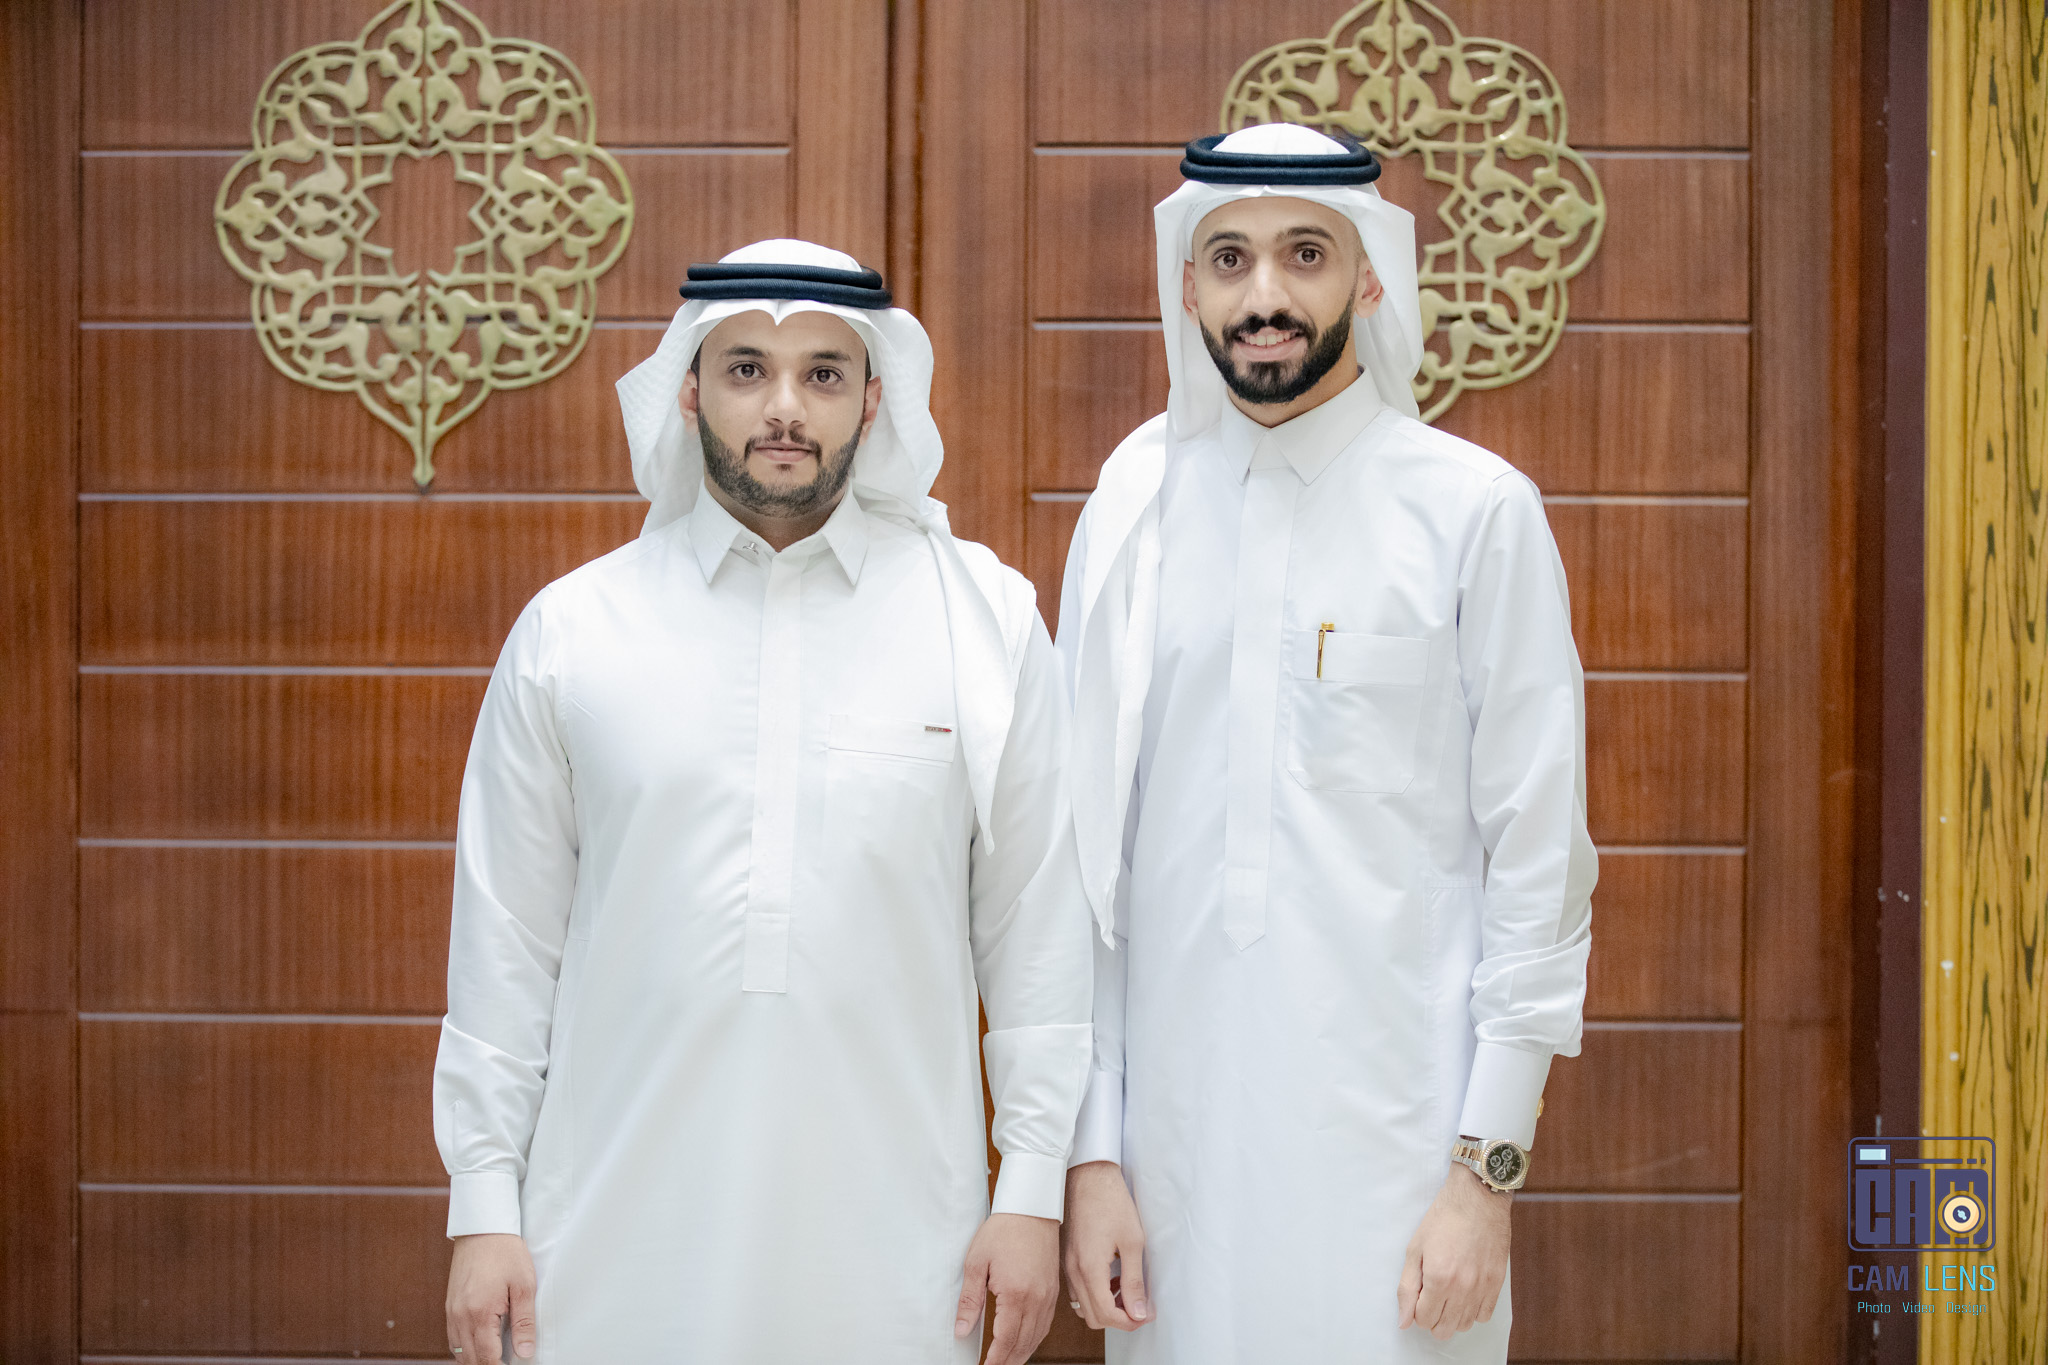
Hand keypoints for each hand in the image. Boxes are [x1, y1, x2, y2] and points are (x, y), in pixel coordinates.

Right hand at [446, 1232, 536, 1361]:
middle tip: (505, 1363)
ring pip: (458, 1352)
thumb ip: (524, 1322)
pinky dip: (465, 1348)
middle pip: (470, 1359)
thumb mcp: (524, 1286)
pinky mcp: (449, 1306)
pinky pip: (452, 1338)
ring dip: (475, 1360)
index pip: (487, 1358)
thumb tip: (525, 1352)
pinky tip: (480, 1346)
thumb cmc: (505, 1253)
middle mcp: (460, 1316)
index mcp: (480, 1313)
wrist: (483, 1229)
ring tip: (495, 1358)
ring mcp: (451, 1312)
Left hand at [955, 1211, 1059, 1364]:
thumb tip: (962, 1329)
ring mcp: (1049, 1296)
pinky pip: (1046, 1324)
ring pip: (1037, 1337)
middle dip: (1008, 1361)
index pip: (1006, 1340)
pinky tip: (1025, 1342)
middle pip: (1024, 1344)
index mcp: (1017, 1294)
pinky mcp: (1054, 1291)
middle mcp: (1037, 1299)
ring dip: (1022, 1354)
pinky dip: (1035, 1339)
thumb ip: (970, 1300)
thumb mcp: (977, 1263)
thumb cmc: (1004, 1230)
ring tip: (1007, 1362)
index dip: (995, 1359)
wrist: (1032, 1208)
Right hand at [1062, 1161, 1150, 1329]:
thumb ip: (1134, 1281)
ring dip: (1106, 1307)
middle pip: (1094, 1317)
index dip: (1130, 1322)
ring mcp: (1067, 1266)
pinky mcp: (1066, 1259)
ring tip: (1126, 1289)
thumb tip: (1139, 1312)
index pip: (1107, 1316)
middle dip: (1118, 1319)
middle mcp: (1073, 1272)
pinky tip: (1111, 1277)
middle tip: (1140, 1306)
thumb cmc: (1111, 1202)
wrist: (1088, 1176)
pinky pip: (1078, 1291)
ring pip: (1083, 1307)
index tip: (1147, 1314)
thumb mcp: (1132, 1242)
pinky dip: (1095, 1294)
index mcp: (1089, 1270)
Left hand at [1395, 1163, 1510, 1339]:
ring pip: (1465, 1326)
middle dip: (1432, 1319)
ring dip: (1452, 1318)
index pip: (1423, 1320)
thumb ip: (1407, 1287)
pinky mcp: (1498, 1283)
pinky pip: (1485, 1316)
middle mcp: (1462, 1288)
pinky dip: (1473, 1312)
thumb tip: (1404, 1322)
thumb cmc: (1443, 1218)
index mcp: (1438, 1278)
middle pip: (1444, 1329)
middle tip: (1430, 1299)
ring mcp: (1483, 1287)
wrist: (1478, 1198)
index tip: (1418, 1296)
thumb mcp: (1415, 1248)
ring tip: (1447, 1296)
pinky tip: (1465, 1295)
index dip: (1416, 1311)